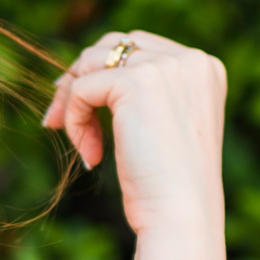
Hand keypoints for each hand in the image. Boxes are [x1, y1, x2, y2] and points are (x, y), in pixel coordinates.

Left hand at [42, 30, 227, 244]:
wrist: (182, 214)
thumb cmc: (170, 184)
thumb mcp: (162, 126)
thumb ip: (142, 93)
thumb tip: (78, 74)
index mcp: (203, 68)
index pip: (138, 48)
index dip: (101, 74)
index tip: (80, 109)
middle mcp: (190, 60)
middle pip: (112, 45)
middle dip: (80, 79)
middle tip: (56, 119)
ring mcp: (166, 67)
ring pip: (91, 63)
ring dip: (73, 103)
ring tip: (82, 145)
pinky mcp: (138, 82)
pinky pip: (81, 89)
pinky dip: (74, 120)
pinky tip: (90, 155)